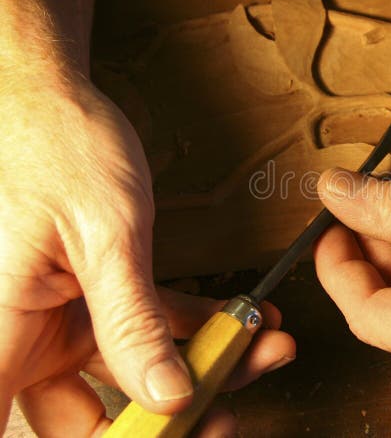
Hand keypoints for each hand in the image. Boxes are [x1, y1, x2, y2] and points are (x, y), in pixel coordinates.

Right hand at [0, 78, 294, 435]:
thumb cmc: (57, 146)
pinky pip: (146, 324)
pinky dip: (195, 322)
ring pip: (130, 371)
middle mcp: (19, 337)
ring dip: (199, 363)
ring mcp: (57, 320)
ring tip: (257, 349)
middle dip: (167, 417)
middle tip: (224, 412)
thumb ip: (130, 323)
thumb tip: (166, 398)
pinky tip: (244, 317)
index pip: (28, 428)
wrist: (50, 95)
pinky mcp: (90, 297)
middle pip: (88, 417)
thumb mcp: (103, 237)